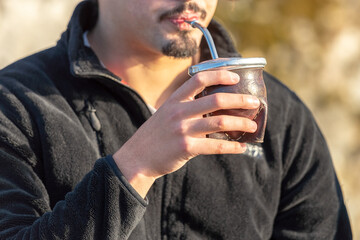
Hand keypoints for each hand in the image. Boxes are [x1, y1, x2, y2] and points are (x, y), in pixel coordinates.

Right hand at [113, 70, 259, 196]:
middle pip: (216, 99)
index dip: (220, 73)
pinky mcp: (186, 148)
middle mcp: (179, 111)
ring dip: (241, 123)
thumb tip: (213, 104)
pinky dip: (232, 147)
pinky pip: (216, 145)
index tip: (235, 75)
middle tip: (254, 103)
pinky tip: (241, 148)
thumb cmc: (155, 135)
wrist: (137, 158)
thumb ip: (185, 106)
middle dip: (240, 99)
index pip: (199, 78)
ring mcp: (183, 129)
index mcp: (175, 100)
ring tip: (252, 126)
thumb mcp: (165, 113)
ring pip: (220, 121)